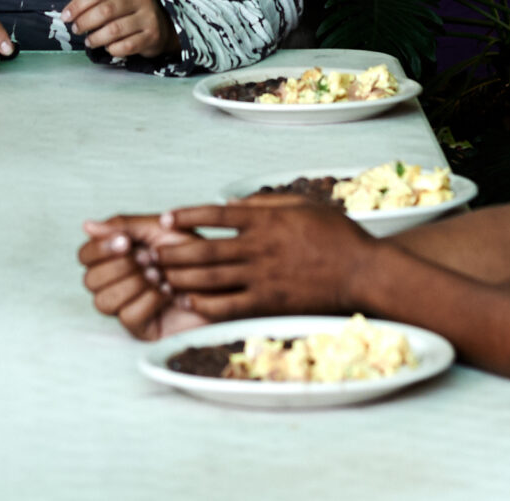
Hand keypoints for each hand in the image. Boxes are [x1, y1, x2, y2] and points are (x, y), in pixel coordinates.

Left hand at [64, 0, 172, 59]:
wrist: (165, 23)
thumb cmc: (132, 10)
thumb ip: (98, 2)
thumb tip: (69, 14)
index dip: (78, 5)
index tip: (66, 16)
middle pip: (105, 10)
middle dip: (85, 22)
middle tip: (76, 29)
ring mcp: (148, 18)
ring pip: (114, 30)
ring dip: (96, 38)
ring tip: (89, 41)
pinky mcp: (152, 36)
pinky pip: (126, 46)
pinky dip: (112, 48)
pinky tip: (108, 47)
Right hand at [79, 215, 208, 341]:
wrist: (225, 278)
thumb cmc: (195, 253)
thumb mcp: (160, 229)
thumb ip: (123, 224)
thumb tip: (86, 225)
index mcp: (117, 258)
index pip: (85, 256)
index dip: (99, 249)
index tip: (125, 242)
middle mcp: (117, 284)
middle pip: (89, 280)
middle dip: (118, 267)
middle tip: (147, 259)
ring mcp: (127, 308)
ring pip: (103, 301)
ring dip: (132, 283)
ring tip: (159, 275)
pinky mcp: (143, 329)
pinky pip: (129, 317)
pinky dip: (148, 300)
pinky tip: (167, 292)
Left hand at [147, 199, 375, 321]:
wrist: (362, 271)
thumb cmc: (336, 234)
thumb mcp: (300, 205)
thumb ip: (264, 203)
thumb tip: (232, 205)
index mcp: (264, 221)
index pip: (215, 216)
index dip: (187, 217)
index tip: (166, 218)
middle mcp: (258, 248)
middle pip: (204, 249)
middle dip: (172, 251)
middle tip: (148, 252)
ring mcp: (262, 277)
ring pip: (210, 277)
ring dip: (180, 277)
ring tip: (157, 276)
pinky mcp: (269, 302)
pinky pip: (229, 305)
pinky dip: (204, 304)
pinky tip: (187, 302)